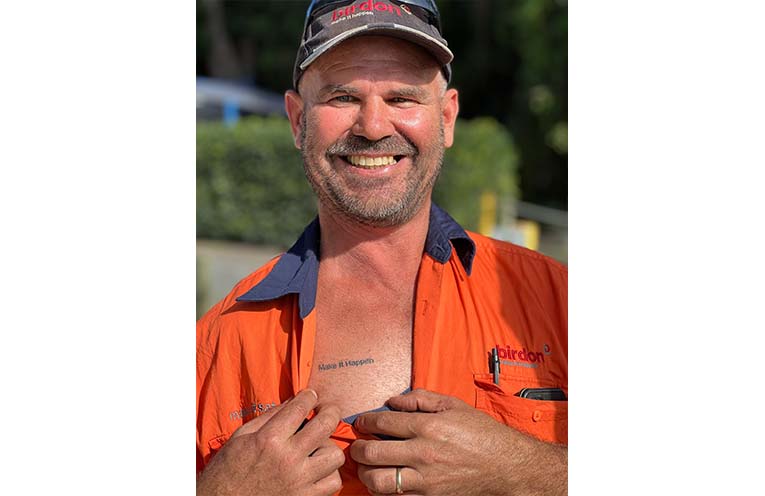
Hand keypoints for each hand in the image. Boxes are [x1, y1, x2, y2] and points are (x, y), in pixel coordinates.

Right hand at [197, 389, 344, 495]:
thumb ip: (268, 418)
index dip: (309, 396)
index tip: (311, 396)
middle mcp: (288, 459)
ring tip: (320, 446)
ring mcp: (299, 481)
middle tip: (327, 410)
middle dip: (331, 411)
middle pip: (326, 425)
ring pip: (335, 455)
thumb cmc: (226, 472)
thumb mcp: (241, 437)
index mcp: (269, 440)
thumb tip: (292, 401)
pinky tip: (319, 470)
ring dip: (329, 447)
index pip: (300, 407)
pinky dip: (329, 474)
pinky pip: (333, 483)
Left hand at [350, 389, 566, 494]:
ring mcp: (426, 481)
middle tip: (357, 446)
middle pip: (372, 453)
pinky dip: (384, 492)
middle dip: (357, 448)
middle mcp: (423, 454)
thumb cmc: (482, 434)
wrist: (507, 466)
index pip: (381, 423)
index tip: (361, 422)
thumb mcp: (453, 405)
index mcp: (428, 427)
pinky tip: (385, 481)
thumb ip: (419, 399)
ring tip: (367, 466)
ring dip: (366, 473)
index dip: (365, 421)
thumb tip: (391, 401)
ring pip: (378, 482)